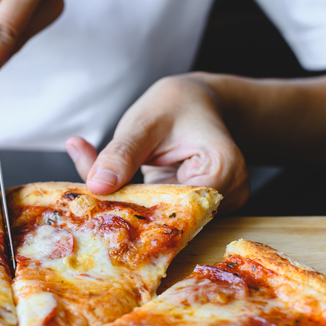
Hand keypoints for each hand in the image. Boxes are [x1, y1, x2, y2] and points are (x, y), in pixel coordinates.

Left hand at [65, 75, 249, 211]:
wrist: (194, 104)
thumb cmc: (174, 106)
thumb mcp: (143, 123)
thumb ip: (122, 154)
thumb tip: (97, 187)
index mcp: (224, 168)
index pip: (180, 208)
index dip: (139, 208)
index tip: (104, 197)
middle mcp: (228, 194)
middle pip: (174, 219)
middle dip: (133, 209)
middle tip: (97, 191)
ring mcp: (215, 206)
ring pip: (166, 220)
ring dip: (135, 207)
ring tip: (116, 181)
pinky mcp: (198, 212)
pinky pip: (165, 217)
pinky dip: (141, 206)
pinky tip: (129, 188)